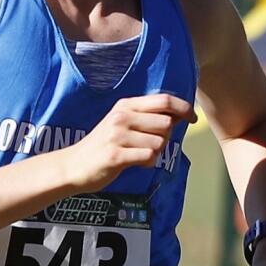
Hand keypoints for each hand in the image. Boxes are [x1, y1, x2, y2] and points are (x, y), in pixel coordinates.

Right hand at [64, 94, 195, 191]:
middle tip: (150, 144)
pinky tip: (135, 163)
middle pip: (166, 123)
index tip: (192, 118)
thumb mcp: (121, 123)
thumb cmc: (103, 145)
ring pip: (160, 142)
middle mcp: (122, 117)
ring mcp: (118, 135)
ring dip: (156, 152)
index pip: (164, 100)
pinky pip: (149, 156)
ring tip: (139, 154)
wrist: (73, 165)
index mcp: (125, 105)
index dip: (184, 108)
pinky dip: (148, 162)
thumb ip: (146, 116)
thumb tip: (179, 114)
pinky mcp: (116, 155)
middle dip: (166, 137)